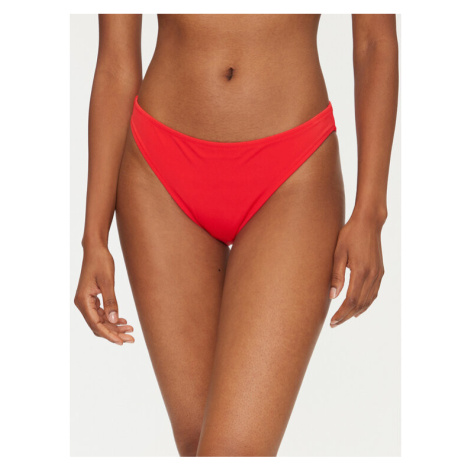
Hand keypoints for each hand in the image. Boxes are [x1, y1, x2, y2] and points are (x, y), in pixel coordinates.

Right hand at [74, 245, 133, 344]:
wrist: (95, 249)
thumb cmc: (101, 262)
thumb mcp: (108, 281)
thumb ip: (111, 301)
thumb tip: (113, 320)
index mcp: (83, 301)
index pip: (96, 324)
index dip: (109, 335)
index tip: (121, 342)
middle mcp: (82, 303)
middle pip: (98, 325)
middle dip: (114, 333)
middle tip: (131, 339)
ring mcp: (87, 301)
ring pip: (101, 321)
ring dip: (114, 327)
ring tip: (130, 331)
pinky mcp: (92, 298)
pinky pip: (102, 313)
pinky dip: (112, 318)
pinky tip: (123, 321)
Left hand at [329, 211, 384, 327]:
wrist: (369, 223)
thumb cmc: (350, 235)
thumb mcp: (338, 253)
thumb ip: (336, 276)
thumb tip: (332, 296)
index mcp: (361, 272)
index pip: (351, 300)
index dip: (342, 313)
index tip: (332, 321)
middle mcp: (372, 275)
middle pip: (359, 304)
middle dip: (346, 316)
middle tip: (334, 324)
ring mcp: (378, 274)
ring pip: (368, 300)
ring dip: (356, 312)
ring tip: (344, 319)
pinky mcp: (380, 271)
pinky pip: (374, 293)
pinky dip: (366, 303)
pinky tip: (358, 308)